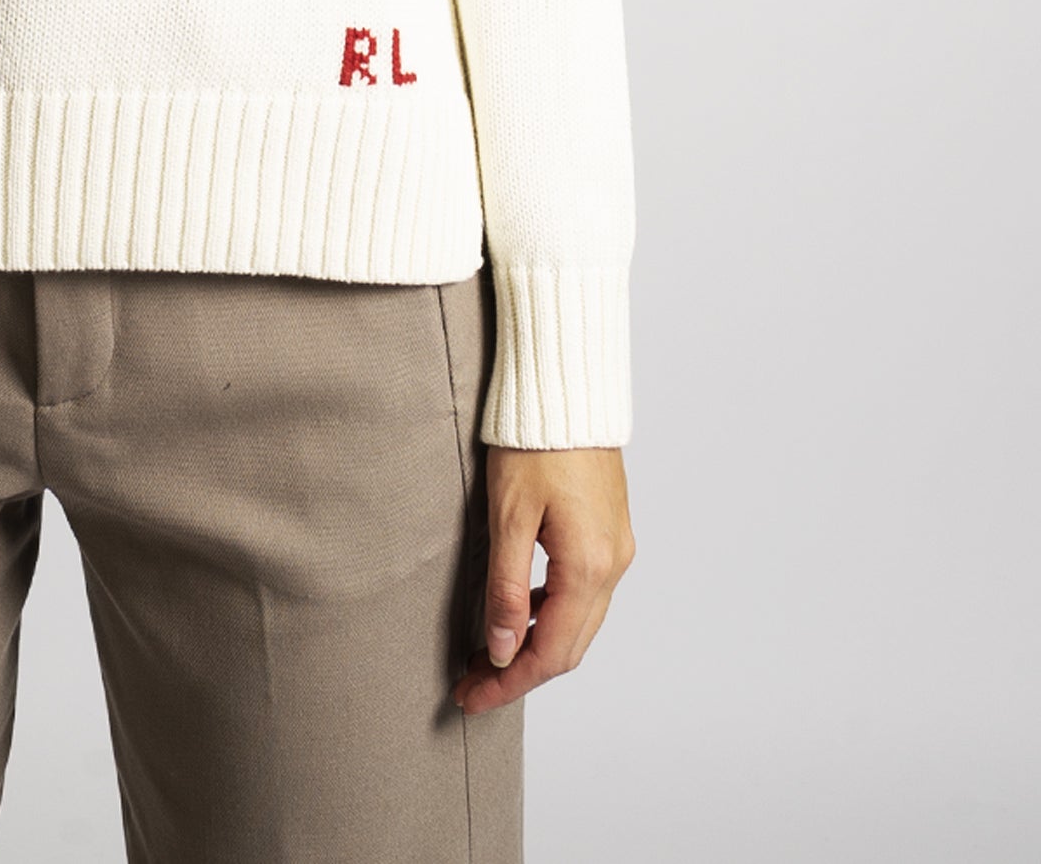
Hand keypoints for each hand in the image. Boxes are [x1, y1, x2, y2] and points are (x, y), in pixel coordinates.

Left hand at [451, 445, 633, 713]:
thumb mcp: (509, 516)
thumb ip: (506, 588)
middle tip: (472, 686)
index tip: (471, 697)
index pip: (551, 652)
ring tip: (487, 655)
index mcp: (589, 567)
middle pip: (569, 647)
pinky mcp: (609, 534)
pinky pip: (583, 594)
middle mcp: (612, 566)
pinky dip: (550, 614)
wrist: (567, 390)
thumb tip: (501, 649)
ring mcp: (616, 550)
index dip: (509, 682)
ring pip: (578, 623)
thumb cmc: (535, 441)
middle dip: (520, 672)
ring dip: (535, 645)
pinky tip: (517, 612)